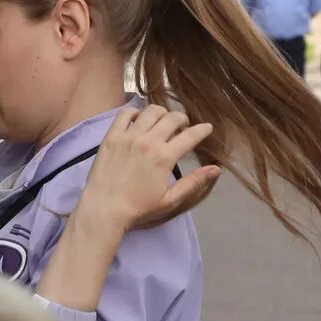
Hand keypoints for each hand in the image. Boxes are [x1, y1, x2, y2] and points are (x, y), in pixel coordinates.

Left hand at [75, 104, 221, 233]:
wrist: (104, 208)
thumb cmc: (139, 207)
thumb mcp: (170, 199)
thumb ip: (194, 182)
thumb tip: (216, 169)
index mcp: (165, 156)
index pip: (190, 135)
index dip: (202, 130)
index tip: (207, 128)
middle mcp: (149, 141)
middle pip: (172, 118)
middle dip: (182, 119)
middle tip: (182, 126)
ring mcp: (129, 136)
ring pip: (151, 111)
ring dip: (162, 113)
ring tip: (162, 121)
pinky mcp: (112, 135)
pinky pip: (125, 113)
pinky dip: (135, 112)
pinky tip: (139, 120)